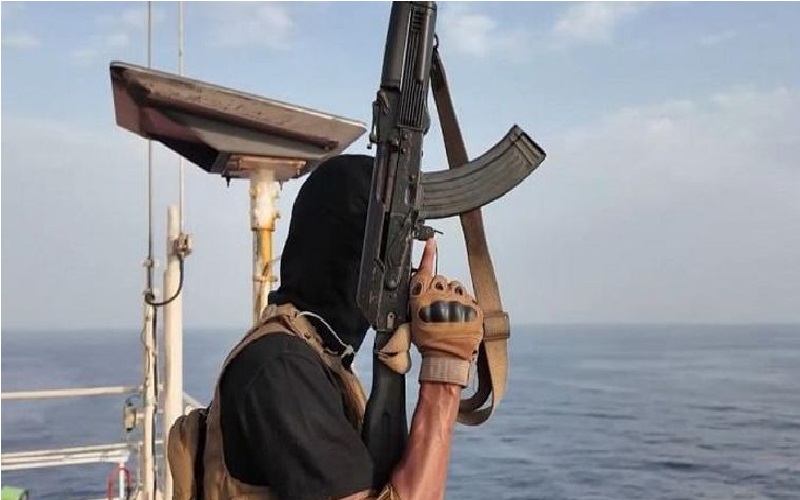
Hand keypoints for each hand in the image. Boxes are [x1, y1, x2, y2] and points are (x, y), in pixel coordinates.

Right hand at [409, 238, 483, 386]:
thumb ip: (418, 298)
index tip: (432, 242)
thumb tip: (421, 285)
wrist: (446, 359)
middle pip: (441, 279)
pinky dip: (466, 307)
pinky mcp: (473, 307)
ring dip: (454, 297)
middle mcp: (440, 294)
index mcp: (422, 296)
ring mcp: (459, 300)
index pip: (425, 268)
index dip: (428, 254)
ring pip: (457, 287)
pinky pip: (469, 299)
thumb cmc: (426, 342)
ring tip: (450, 315)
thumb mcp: (412, 318)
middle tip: (439, 308)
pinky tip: (460, 320)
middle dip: (440, 290)